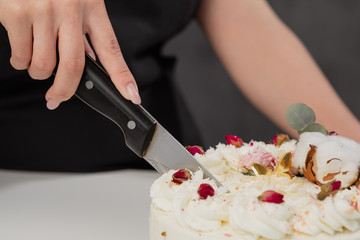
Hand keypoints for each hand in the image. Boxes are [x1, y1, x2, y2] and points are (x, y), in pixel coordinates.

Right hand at [0, 0, 140, 108]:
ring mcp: (43, 11)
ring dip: (39, 73)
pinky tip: (22, 51)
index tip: (132, 95)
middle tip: (57, 97)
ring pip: (44, 65)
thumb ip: (83, 31)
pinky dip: (20, 62)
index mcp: (92, 7)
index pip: (111, 49)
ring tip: (36, 61)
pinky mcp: (17, 13)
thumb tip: (89, 62)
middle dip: (65, 90)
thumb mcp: (78, 1)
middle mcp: (70, 9)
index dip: (122, 77)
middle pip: (75, 66)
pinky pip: (21, 56)